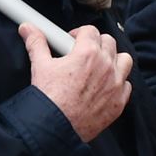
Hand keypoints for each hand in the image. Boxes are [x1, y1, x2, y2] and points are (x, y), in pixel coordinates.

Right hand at [20, 24, 131, 142]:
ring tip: (98, 67)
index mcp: (88, 53)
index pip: (91, 31)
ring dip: (113, 60)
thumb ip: (36, 43)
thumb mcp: (40, 66)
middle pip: (109, 42)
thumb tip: (28, 28)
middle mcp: (106, 66)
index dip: (79, 34)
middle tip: (83, 54)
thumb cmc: (49, 98)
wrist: (55, 127)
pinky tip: (104, 87)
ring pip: (124, 60)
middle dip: (96, 44)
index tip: (72, 41)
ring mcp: (116, 84)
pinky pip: (127, 85)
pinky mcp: (119, 101)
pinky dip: (118, 83)